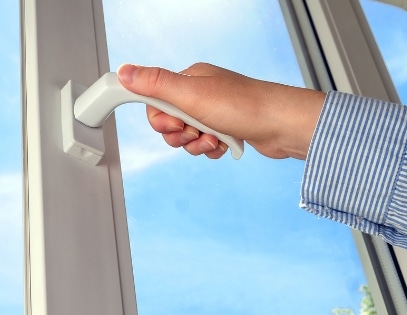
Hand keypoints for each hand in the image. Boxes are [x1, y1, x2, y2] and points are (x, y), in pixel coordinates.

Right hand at [117, 63, 325, 159]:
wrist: (281, 126)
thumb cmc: (243, 106)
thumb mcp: (191, 95)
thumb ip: (155, 85)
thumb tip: (124, 72)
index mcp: (190, 80)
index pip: (155, 101)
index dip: (160, 119)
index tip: (175, 122)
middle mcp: (201, 93)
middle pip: (168, 123)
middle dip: (180, 135)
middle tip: (196, 131)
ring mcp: (214, 112)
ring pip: (186, 138)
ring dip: (196, 145)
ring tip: (214, 139)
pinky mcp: (225, 129)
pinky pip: (204, 146)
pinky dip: (210, 149)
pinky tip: (223, 145)